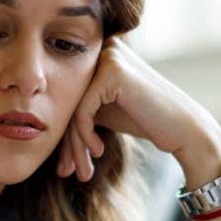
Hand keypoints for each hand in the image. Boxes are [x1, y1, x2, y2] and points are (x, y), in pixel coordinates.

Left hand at [58, 36, 220, 182]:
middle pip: (68, 100)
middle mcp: (102, 47)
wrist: (183, 128)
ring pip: (73, 107)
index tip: (64, 165)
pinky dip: (85, 135)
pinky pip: (83, 109)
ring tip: (81, 171)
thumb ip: (77, 107)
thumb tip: (37, 124)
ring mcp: (108, 56)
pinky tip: (98, 151)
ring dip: (75, 145)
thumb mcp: (103, 111)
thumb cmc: (145, 120)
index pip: (69, 95)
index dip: (64, 133)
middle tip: (66, 173)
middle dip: (67, 143)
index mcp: (97, 52)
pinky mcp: (112, 71)